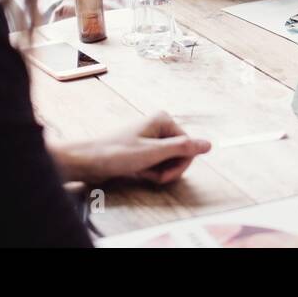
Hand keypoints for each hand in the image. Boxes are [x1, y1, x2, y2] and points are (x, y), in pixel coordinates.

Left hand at [49, 112, 210, 185]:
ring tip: (142, 173)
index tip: (164, 175)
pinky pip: (157, 163)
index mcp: (164, 120)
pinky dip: (150, 172)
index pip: (189, 147)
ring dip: (158, 172)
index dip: (179, 165)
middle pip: (180, 154)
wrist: (89, 161)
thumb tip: (208, 144)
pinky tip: (138, 172)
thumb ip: (182, 148)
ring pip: (169, 161)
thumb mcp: (153, 153)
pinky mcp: (143, 148)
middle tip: (153, 176)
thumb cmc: (117, 153)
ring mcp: (151, 137)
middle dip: (168, 169)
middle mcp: (159, 126)